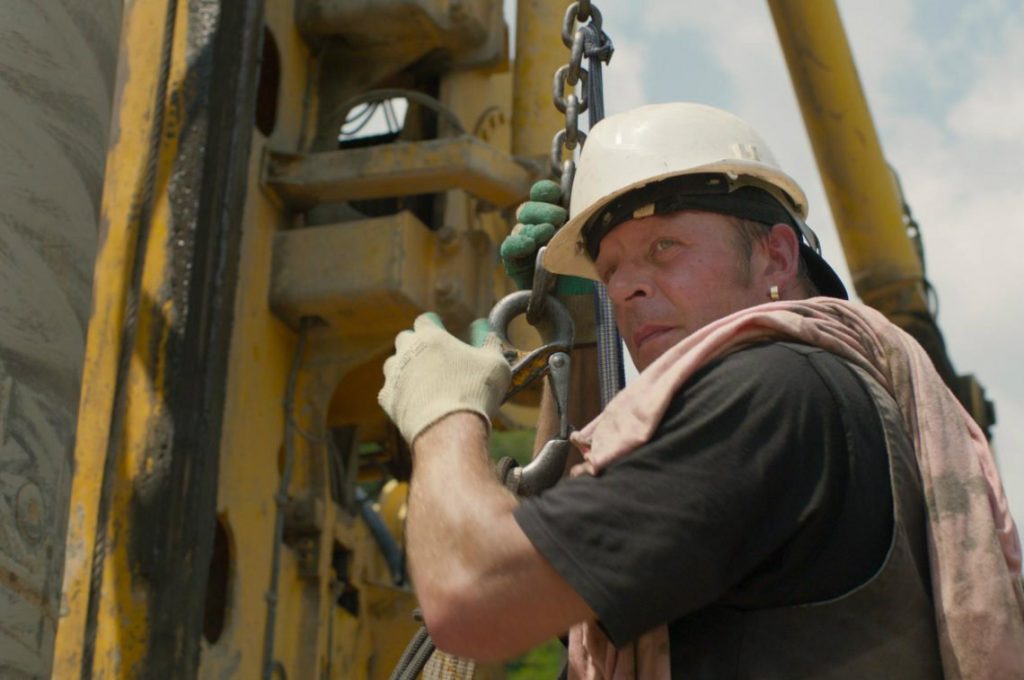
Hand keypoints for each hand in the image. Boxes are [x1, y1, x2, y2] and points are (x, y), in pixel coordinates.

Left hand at [379, 314, 510, 445]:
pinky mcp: (387, 400)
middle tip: (433, 357)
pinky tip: (415, 402)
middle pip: (405, 339)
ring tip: (424, 382)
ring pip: (393, 364)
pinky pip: (390, 391)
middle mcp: (407, 351)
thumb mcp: (495, 363)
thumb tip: (483, 327)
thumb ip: (489, 341)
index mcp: (431, 337)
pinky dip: (400, 394)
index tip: (441, 331)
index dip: (434, 325)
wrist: (449, 429)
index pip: (425, 320)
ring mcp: (394, 375)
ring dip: (405, 368)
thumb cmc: (475, 392)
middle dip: (416, 344)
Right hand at [501, 181, 591, 295]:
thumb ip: (588, 215)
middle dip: (543, 210)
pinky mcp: (515, 263)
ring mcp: (524, 245)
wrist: (582, 300)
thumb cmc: (589, 266)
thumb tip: (585, 193)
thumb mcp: (594, 236)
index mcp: (554, 215)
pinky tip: (528, 244)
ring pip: (520, 227)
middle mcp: (536, 227)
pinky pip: (509, 248)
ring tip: (548, 232)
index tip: (557, 193)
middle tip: (560, 217)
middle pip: (529, 209)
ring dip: (534, 227)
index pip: (543, 194)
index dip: (546, 191)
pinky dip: (516, 244)